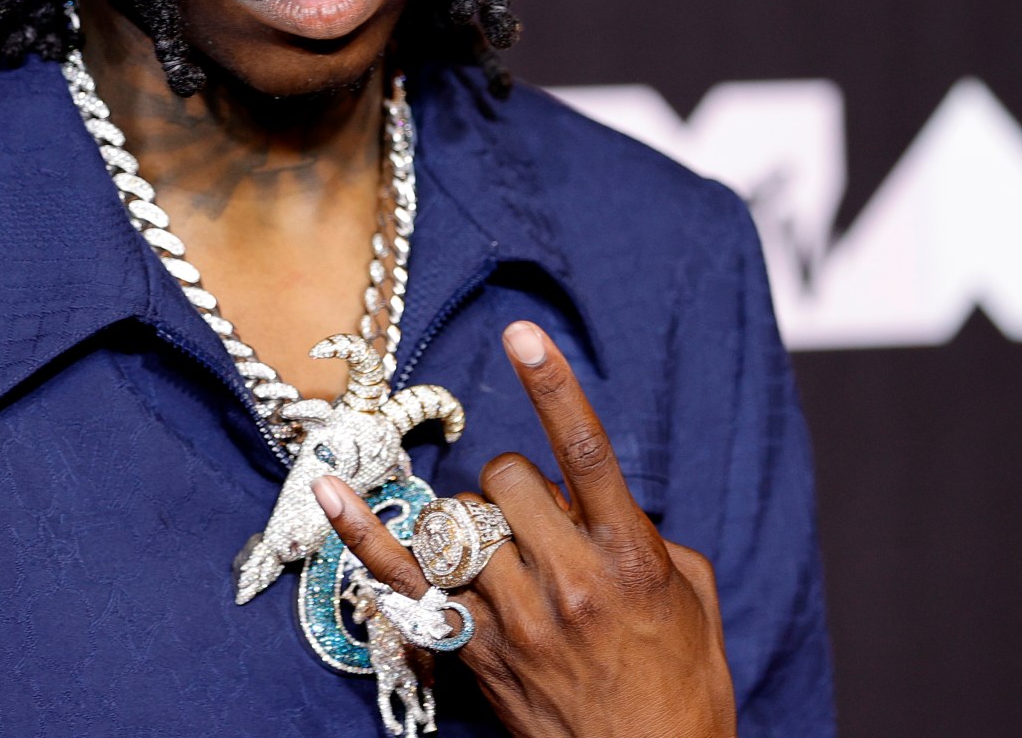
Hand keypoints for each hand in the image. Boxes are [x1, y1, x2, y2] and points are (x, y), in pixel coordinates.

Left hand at [314, 321, 736, 737]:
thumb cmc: (683, 687)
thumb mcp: (691, 597)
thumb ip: (647, 534)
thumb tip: (598, 500)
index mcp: (633, 558)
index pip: (587, 452)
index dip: (553, 386)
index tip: (523, 333)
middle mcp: (572, 582)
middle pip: (508, 479)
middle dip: (517, 484)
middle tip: (540, 526)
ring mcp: (518, 620)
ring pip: (462, 523)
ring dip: (478, 523)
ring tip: (507, 559)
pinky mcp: (478, 653)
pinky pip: (408, 583)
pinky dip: (363, 536)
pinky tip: (330, 494)